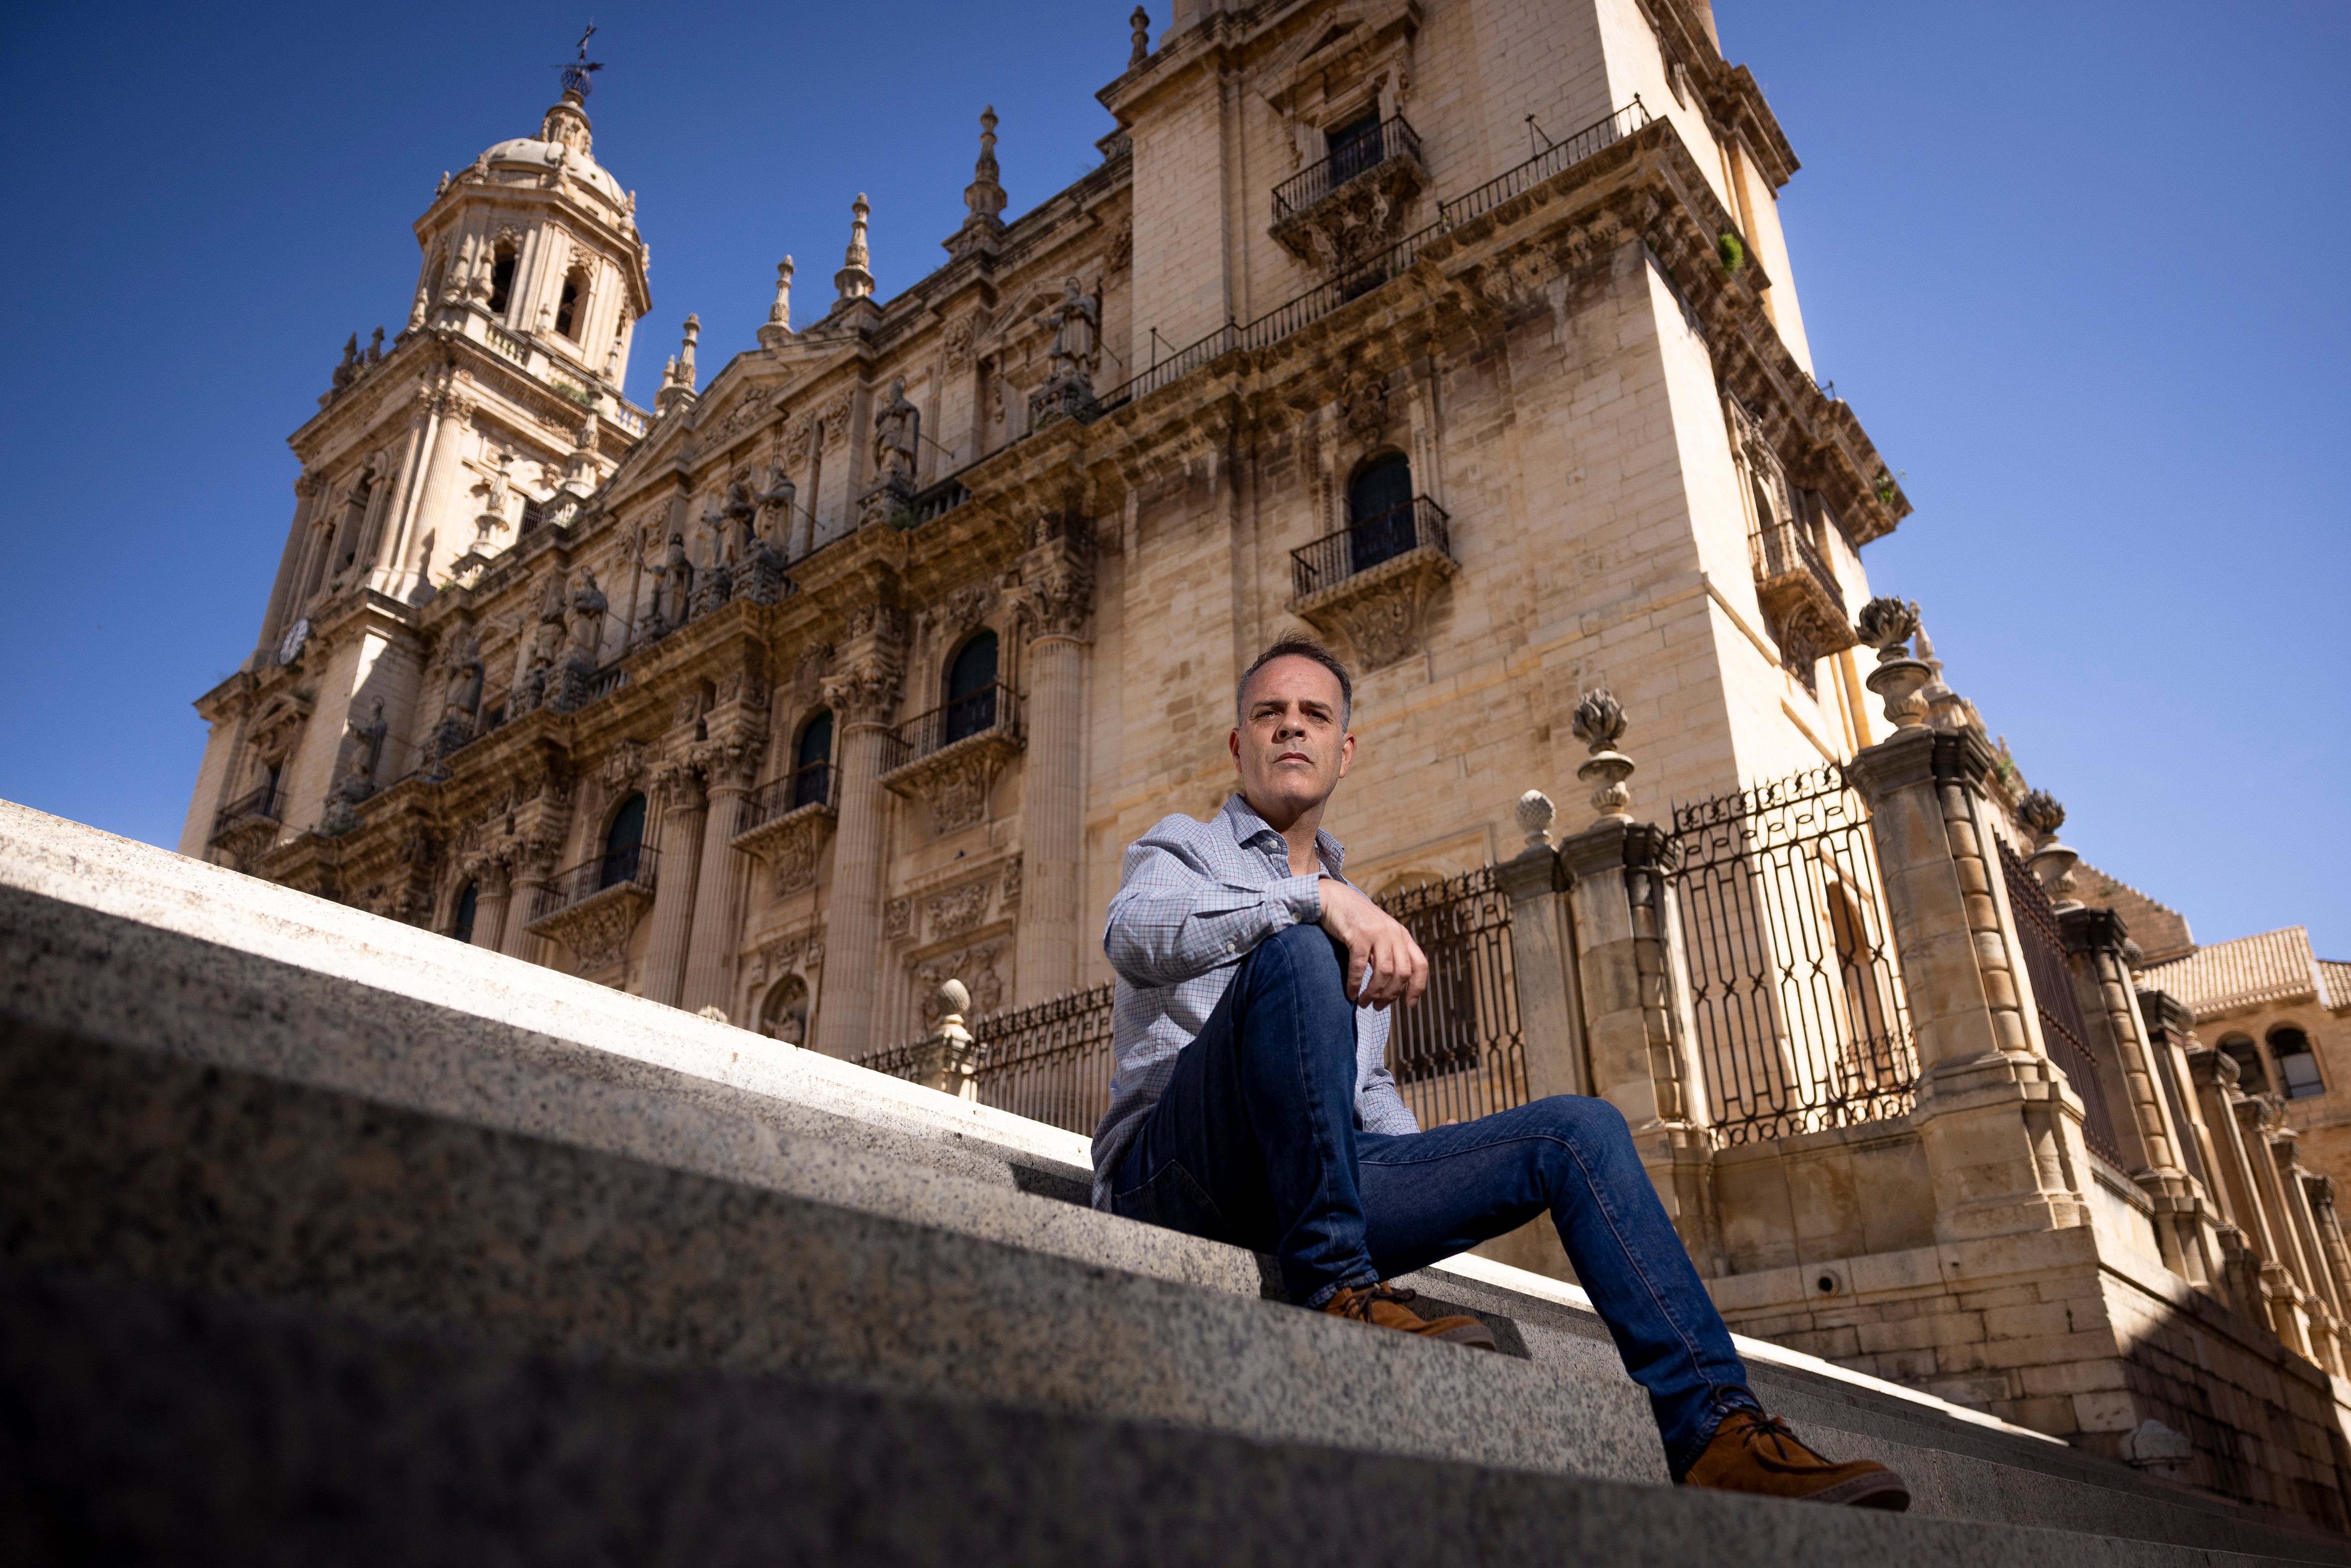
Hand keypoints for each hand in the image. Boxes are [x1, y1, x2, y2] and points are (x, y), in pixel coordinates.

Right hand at [1317, 877, 1427, 1009]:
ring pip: (1384, 972)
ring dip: (1374, 993)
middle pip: (1402, 973)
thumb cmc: (1356, 921)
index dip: (1417, 987)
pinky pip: (1360, 966)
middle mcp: (1394, 934)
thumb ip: (1389, 953)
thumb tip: (1392, 986)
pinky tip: (1350, 993)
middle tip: (1378, 1007)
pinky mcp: (1359, 934)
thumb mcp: (1381, 934)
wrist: (1335, 898)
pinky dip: (1355, 983)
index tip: (1409, 1005)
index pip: (1420, 965)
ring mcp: (1377, 933)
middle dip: (1391, 995)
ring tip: (1364, 1003)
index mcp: (1402, 936)